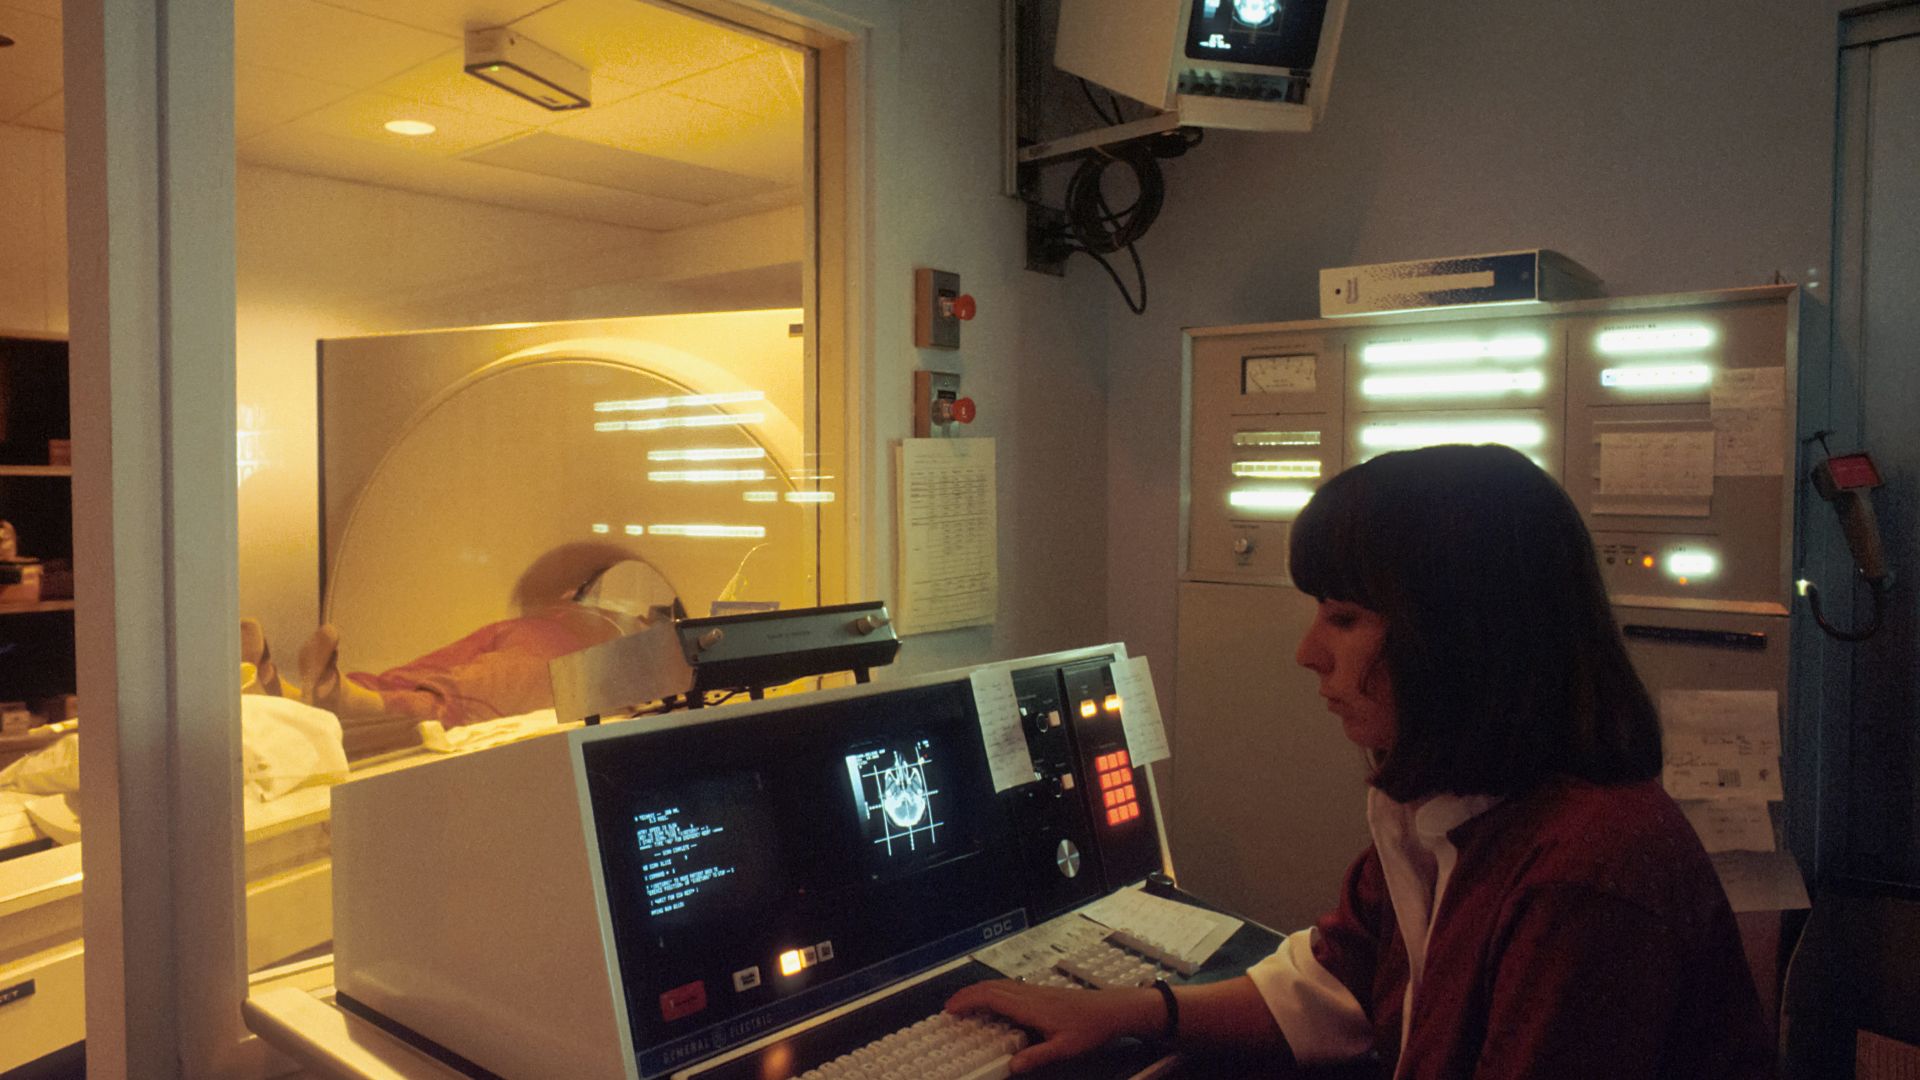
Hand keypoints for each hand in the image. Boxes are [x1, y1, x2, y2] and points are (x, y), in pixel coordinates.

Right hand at [945, 980, 1160, 1073]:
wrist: (1113, 1009)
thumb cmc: (1091, 1027)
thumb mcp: (1064, 1049)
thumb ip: (1037, 1057)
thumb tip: (1012, 1066)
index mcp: (1031, 1006)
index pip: (991, 997)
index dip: (968, 1000)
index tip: (951, 1008)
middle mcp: (1030, 995)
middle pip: (991, 987)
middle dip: (967, 994)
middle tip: (950, 1007)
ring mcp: (1036, 992)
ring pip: (1001, 985)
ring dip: (980, 991)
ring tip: (966, 1004)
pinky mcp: (1043, 994)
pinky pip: (1011, 988)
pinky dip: (994, 993)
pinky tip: (995, 1004)